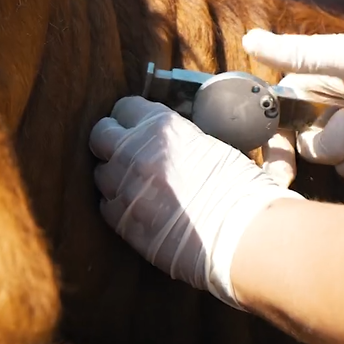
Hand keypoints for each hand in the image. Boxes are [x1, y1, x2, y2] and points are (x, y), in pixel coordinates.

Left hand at [90, 96, 303, 309]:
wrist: (242, 235)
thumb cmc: (241, 190)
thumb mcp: (213, 147)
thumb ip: (183, 139)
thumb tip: (178, 139)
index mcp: (161, 127)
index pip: (125, 107)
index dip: (131, 117)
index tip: (136, 125)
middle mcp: (135, 152)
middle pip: (100, 135)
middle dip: (111, 141)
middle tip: (128, 151)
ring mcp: (125, 188)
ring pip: (100, 173)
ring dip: (114, 175)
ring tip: (137, 183)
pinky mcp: (123, 222)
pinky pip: (106, 206)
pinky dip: (118, 205)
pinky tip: (139, 208)